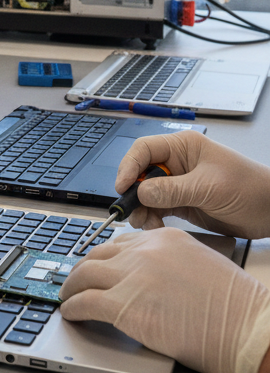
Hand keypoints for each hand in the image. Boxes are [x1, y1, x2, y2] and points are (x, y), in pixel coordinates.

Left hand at [59, 227, 269, 372]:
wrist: (248, 330)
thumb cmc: (235, 308)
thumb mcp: (200, 265)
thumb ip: (170, 263)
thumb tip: (149, 277)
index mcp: (165, 239)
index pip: (121, 243)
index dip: (105, 257)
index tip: (97, 266)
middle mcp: (144, 252)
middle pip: (97, 255)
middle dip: (83, 269)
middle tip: (76, 280)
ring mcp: (131, 276)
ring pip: (84, 275)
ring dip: (71, 287)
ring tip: (67, 296)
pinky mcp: (123, 304)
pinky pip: (84, 302)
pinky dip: (73, 308)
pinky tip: (71, 313)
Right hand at [115, 131, 269, 239]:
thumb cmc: (250, 188)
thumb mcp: (209, 187)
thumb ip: (173, 190)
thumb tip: (141, 192)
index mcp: (183, 147)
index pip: (144, 150)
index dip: (129, 166)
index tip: (122, 186)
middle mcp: (177, 164)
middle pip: (140, 174)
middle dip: (134, 193)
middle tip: (133, 210)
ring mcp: (178, 185)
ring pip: (146, 194)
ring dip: (142, 210)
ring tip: (147, 223)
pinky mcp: (181, 203)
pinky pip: (156, 209)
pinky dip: (152, 219)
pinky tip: (156, 226)